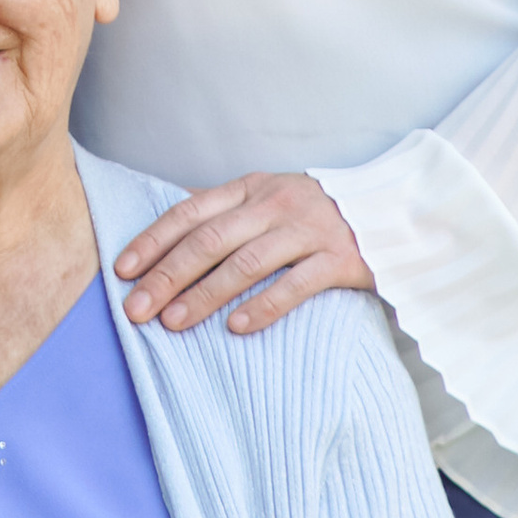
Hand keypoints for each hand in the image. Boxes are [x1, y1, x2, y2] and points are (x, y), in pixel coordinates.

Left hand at [115, 172, 374, 337]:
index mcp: (252, 188)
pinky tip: (237, 328)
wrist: (394, 211)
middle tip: (136, 309)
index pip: (191, 212)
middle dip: (168, 275)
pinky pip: (297, 284)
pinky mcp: (340, 258)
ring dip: (205, 294)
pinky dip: (264, 306)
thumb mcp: (268, 196)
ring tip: (174, 323)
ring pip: (247, 263)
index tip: (122, 270)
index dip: (154, 240)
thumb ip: (225, 208)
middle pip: (210, 240)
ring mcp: (310, 230)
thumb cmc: (317, 211)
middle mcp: (276, 204)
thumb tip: (171, 214)